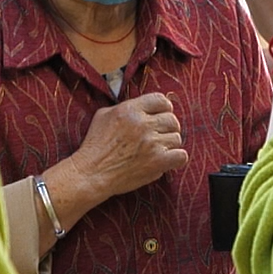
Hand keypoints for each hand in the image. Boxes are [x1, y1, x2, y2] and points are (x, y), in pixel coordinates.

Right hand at [66, 92, 189, 198]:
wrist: (91, 173)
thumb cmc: (94, 145)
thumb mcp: (103, 115)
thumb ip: (126, 107)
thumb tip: (143, 106)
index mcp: (130, 109)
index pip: (161, 100)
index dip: (164, 108)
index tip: (161, 116)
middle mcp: (143, 124)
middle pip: (172, 119)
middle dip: (167, 128)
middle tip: (159, 137)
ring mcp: (151, 143)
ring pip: (177, 138)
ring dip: (170, 145)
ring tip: (157, 151)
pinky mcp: (157, 162)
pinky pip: (181, 156)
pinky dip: (176, 159)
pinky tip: (166, 161)